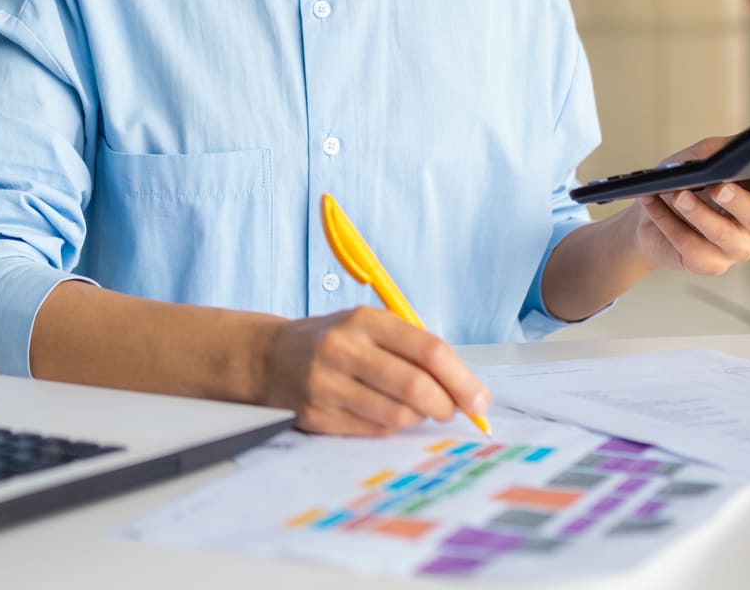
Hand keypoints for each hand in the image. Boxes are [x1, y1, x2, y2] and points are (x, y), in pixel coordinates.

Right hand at [260, 306, 490, 435]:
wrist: (269, 357)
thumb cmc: (334, 342)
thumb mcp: (368, 326)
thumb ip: (413, 349)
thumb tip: (466, 389)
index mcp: (365, 320)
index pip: (428, 349)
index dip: (461, 379)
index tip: (480, 401)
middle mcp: (344, 348)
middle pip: (415, 386)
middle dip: (446, 406)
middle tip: (453, 412)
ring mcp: (327, 384)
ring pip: (397, 414)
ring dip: (418, 417)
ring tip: (415, 409)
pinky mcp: (317, 415)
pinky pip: (373, 430)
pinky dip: (390, 426)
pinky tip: (384, 413)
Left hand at [628, 136, 749, 276]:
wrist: (647, 211)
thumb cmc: (681, 180)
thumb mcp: (700, 155)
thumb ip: (722, 150)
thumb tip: (733, 149)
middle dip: (737, 201)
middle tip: (718, 187)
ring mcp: (735, 247)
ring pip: (724, 235)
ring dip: (697, 213)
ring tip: (676, 194)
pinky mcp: (710, 264)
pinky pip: (692, 247)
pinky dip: (668, 223)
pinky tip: (653, 204)